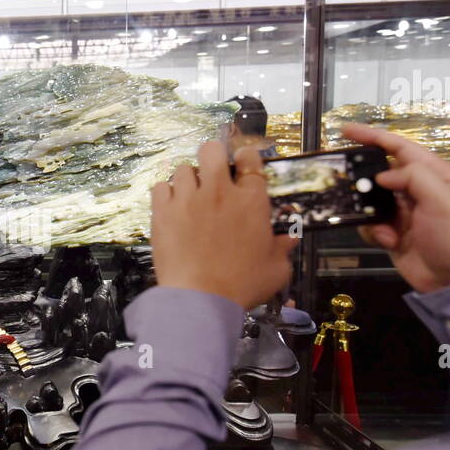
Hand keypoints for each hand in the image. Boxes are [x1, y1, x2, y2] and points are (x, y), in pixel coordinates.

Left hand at [151, 141, 295, 308]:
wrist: (201, 298)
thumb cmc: (242, 285)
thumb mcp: (275, 269)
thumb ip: (282, 249)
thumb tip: (289, 240)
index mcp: (251, 200)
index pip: (249, 160)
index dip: (245, 158)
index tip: (242, 165)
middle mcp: (219, 192)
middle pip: (211, 150)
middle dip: (212, 156)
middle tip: (212, 172)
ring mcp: (188, 199)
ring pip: (183, 168)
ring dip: (188, 178)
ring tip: (190, 195)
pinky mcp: (162, 212)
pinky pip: (160, 186)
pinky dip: (165, 193)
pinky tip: (171, 206)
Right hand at [341, 123, 449, 292]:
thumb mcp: (444, 201)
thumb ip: (415, 178)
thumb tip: (383, 175)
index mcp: (437, 176)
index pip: (402, 148)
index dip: (375, 137)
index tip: (347, 131)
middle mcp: (420, 191)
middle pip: (384, 173)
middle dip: (365, 178)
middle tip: (347, 181)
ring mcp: (406, 213)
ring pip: (374, 200)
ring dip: (371, 211)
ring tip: (379, 223)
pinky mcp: (395, 234)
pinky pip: (373, 224)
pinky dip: (376, 232)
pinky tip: (389, 242)